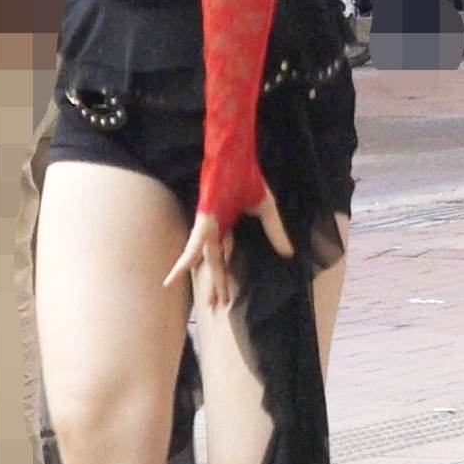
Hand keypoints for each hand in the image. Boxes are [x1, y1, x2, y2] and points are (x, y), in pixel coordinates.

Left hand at [163, 185, 293, 312]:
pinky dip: (185, 261)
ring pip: (206, 261)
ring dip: (210, 281)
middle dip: (219, 286)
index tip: (229, 295)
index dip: (226, 275)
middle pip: (216, 264)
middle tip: (219, 307)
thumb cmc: (248, 177)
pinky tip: (174, 277)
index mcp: (227, 227)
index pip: (225, 257)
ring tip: (210, 304)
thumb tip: (289, 254)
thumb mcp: (267, 210)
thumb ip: (275, 232)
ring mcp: (208, 227)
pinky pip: (193, 245)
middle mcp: (215, 230)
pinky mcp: (204, 221)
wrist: (236, 156)